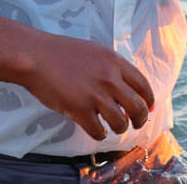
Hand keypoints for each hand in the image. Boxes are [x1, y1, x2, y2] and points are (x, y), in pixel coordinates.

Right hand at [17, 33, 154, 141]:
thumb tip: (126, 88)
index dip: (149, 99)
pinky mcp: (79, 109)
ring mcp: (95, 94)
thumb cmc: (63, 53)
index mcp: (115, 62)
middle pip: (138, 106)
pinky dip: (99, 134)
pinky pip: (98, 131)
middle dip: (140, 119)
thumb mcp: (96, 52)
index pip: (143, 84)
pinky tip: (95, 129)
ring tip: (112, 126)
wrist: (37, 56)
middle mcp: (109, 78)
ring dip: (119, 128)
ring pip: (121, 122)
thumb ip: (113, 68)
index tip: (149, 107)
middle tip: (136, 123)